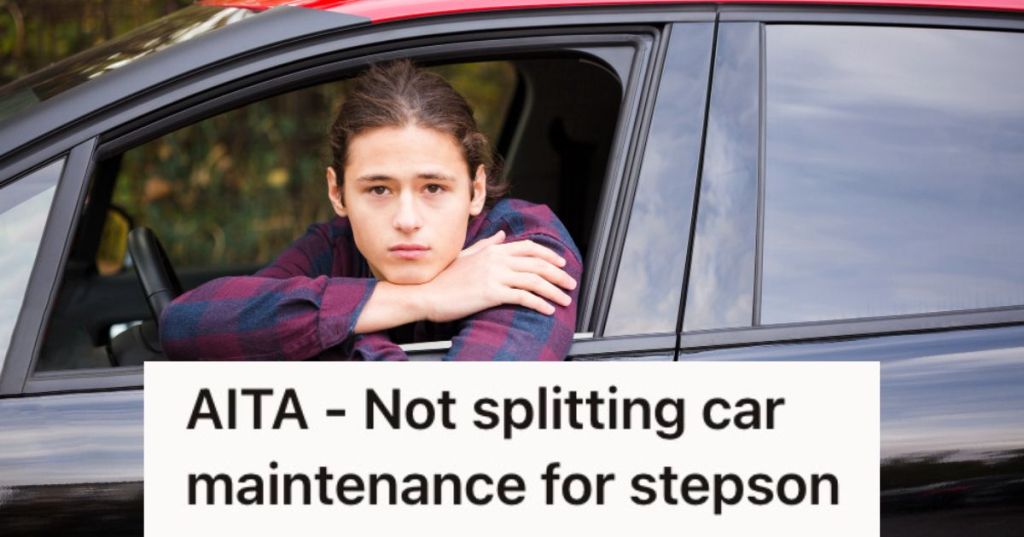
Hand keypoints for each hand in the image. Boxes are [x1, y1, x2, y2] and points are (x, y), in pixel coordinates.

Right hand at [419, 230, 576, 322]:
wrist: (426, 294)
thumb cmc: (444, 278)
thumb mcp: (467, 255)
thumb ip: (487, 244)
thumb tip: (502, 236)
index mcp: (492, 250)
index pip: (529, 247)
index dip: (549, 255)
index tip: (561, 263)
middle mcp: (496, 259)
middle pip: (537, 263)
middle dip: (558, 274)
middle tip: (570, 284)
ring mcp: (494, 275)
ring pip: (534, 280)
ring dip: (554, 291)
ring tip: (564, 300)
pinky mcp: (491, 293)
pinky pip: (523, 297)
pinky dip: (539, 303)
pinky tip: (547, 310)